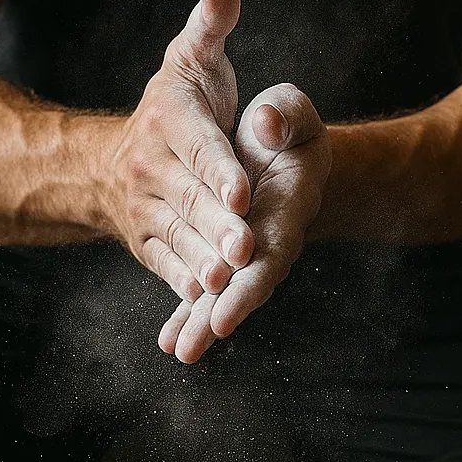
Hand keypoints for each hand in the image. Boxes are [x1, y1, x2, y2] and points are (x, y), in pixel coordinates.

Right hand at [105, 0, 254, 302]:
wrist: (111, 164)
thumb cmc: (173, 108)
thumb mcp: (191, 60)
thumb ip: (212, 25)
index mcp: (170, 123)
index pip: (199, 146)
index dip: (219, 169)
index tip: (242, 189)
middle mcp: (152, 170)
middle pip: (190, 201)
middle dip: (218, 225)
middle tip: (246, 245)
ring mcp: (146, 212)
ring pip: (179, 238)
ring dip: (203, 261)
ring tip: (228, 278)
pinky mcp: (147, 245)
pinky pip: (166, 265)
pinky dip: (183, 282)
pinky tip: (206, 297)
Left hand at [158, 83, 330, 362]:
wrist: (275, 151)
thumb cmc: (284, 128)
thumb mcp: (292, 111)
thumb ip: (284, 115)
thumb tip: (264, 123)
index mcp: (289, 204)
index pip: (274, 243)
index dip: (255, 270)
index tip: (232, 289)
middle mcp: (271, 237)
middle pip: (252, 281)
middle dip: (228, 308)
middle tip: (205, 335)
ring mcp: (247, 254)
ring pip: (226, 293)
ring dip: (203, 321)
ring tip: (180, 350)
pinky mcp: (225, 259)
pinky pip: (205, 290)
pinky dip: (189, 314)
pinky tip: (169, 342)